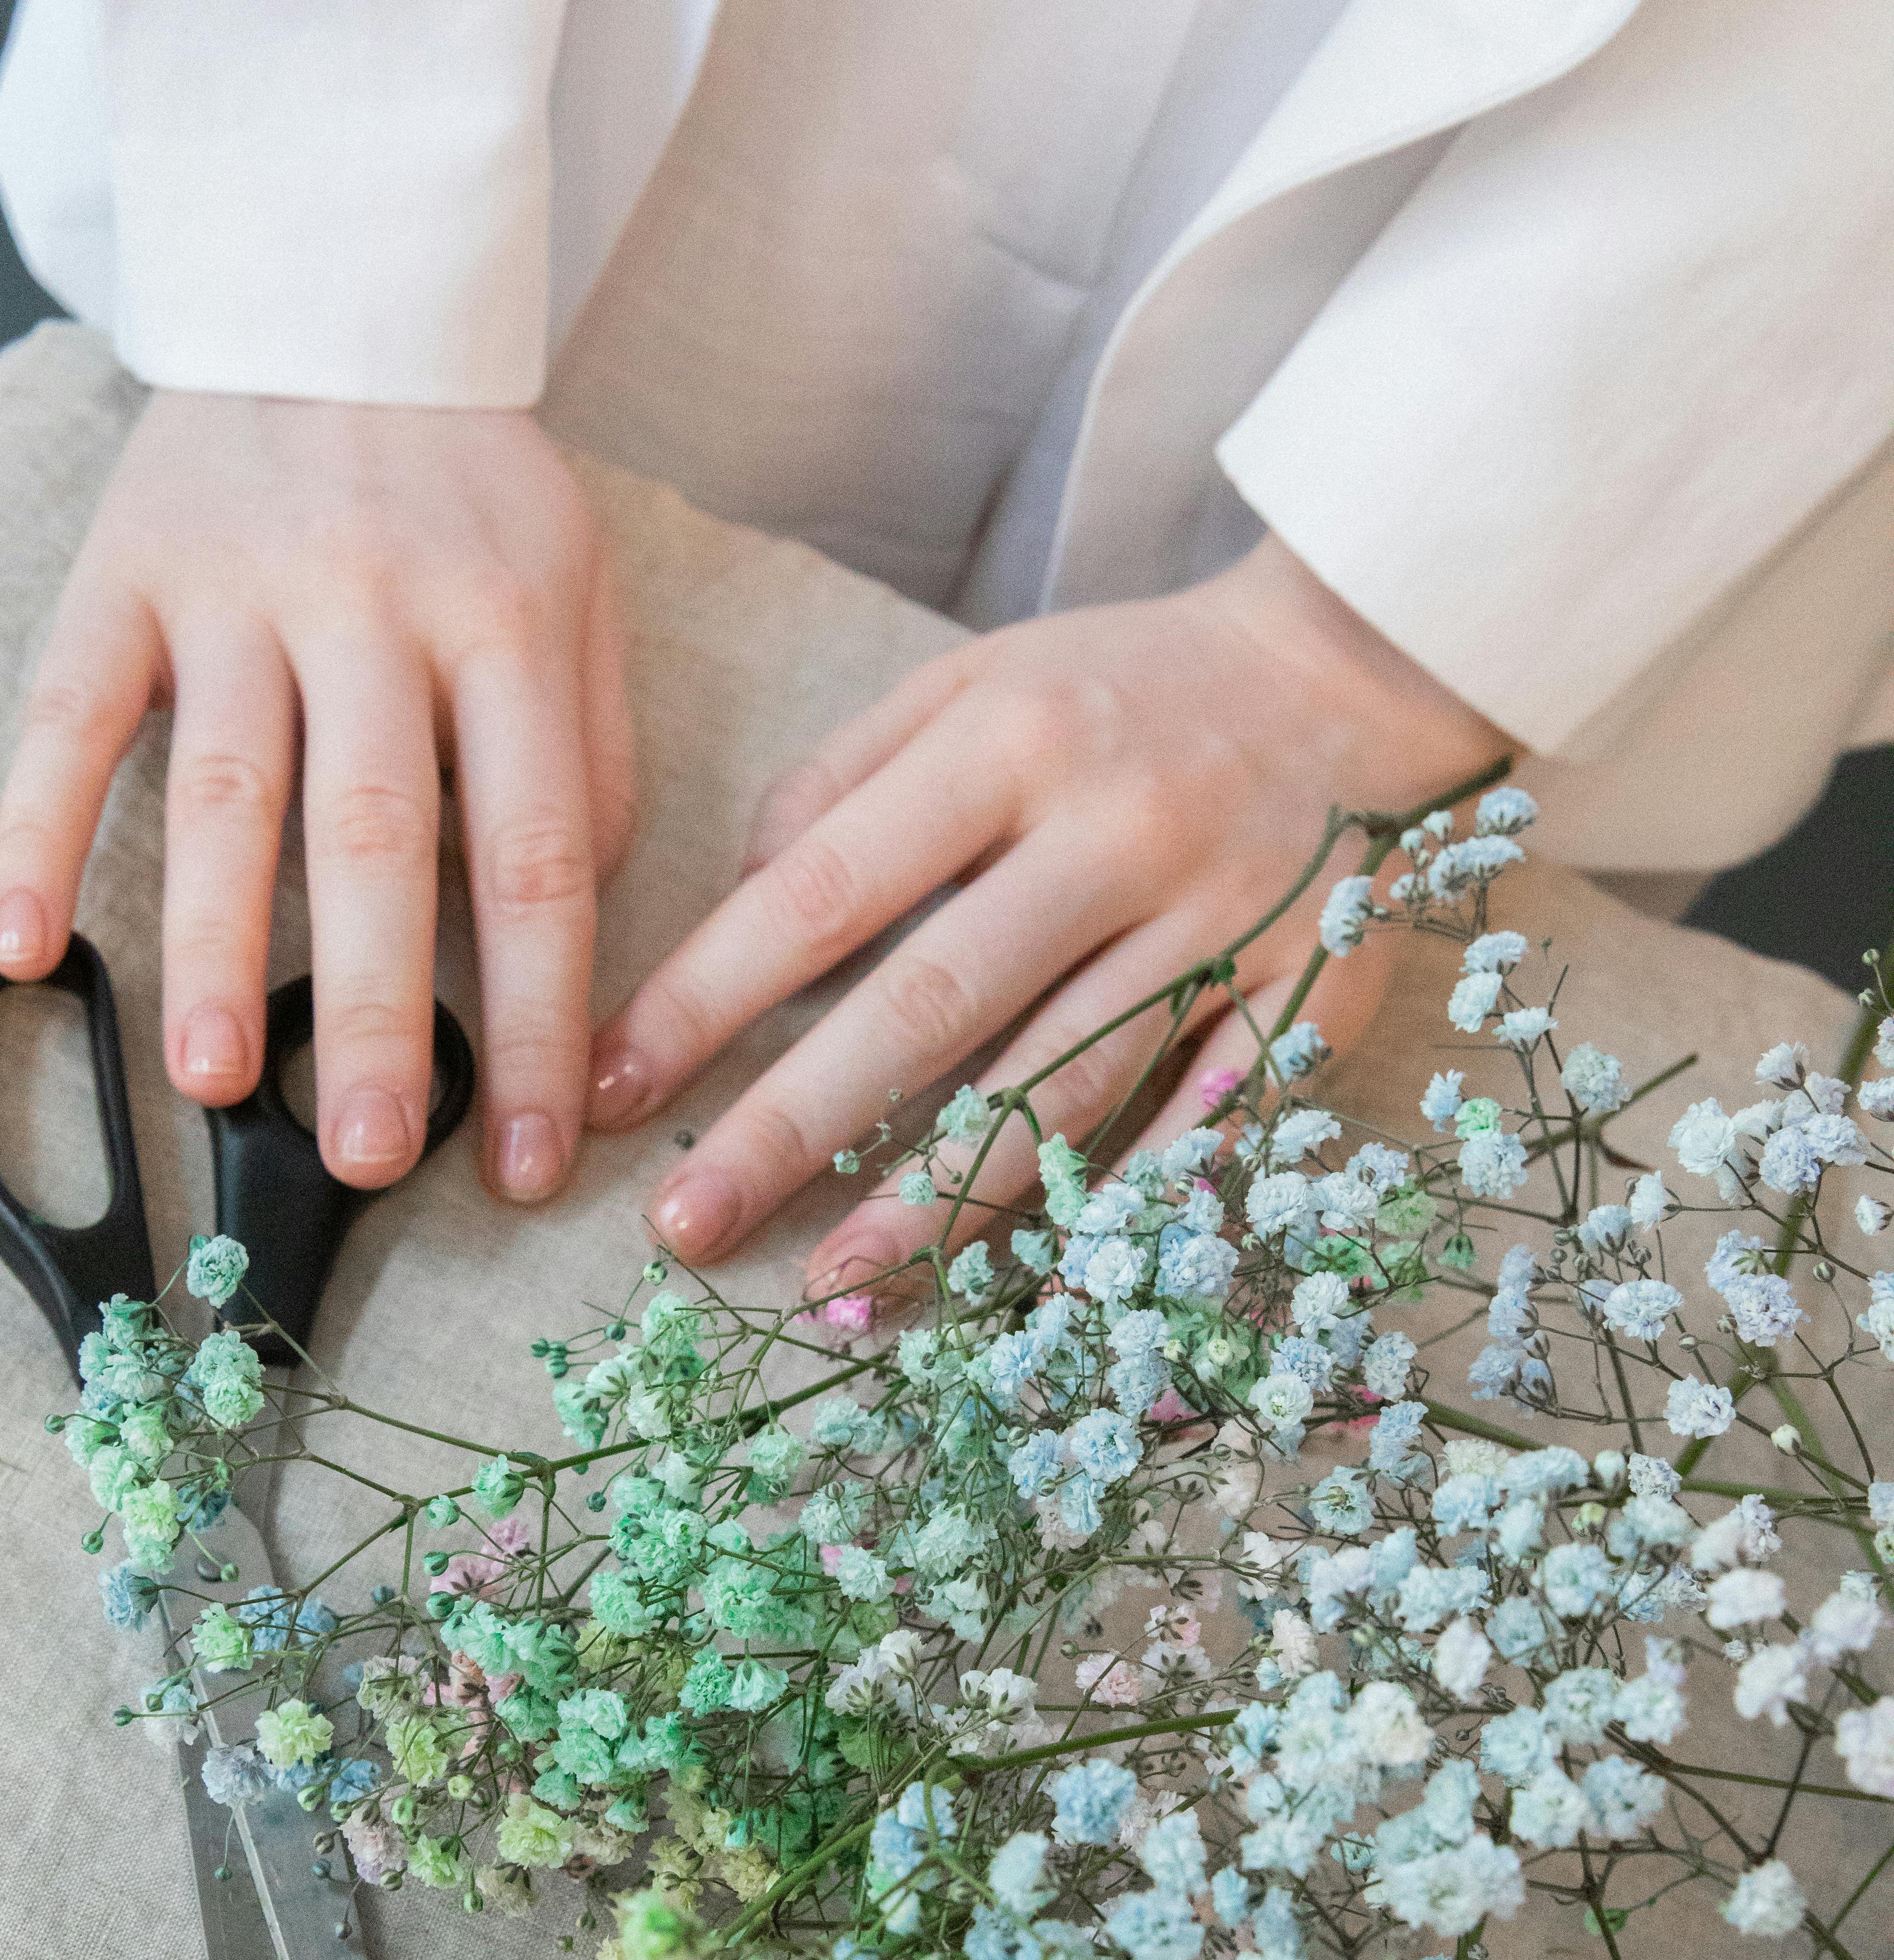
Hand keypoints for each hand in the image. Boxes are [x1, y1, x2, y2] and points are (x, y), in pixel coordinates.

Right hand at [0, 390, 632, 1198]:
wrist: (337, 297)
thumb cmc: (472, 493)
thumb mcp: (579, 598)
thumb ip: (586, 760)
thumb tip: (562, 936)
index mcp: (507, 627)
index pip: (537, 860)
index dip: (536, 1021)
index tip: (529, 1154)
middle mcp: (373, 607)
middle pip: (377, 841)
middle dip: (370, 1016)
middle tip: (366, 1157)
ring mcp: (237, 586)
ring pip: (225, 792)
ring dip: (211, 948)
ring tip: (208, 1083)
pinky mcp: (123, 569)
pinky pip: (70, 716)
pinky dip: (35, 831)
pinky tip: (22, 947)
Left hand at [586, 534, 1501, 1290]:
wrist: (1348, 669)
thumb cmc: (1125, 688)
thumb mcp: (974, 678)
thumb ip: (845, 777)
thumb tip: (744, 897)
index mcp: (1012, 739)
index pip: (826, 889)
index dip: (708, 998)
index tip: (611, 1089)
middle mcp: (1116, 832)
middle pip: (932, 1005)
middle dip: (796, 1129)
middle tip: (687, 1229)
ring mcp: (1222, 921)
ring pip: (1064, 1086)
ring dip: (940, 1202)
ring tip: (833, 1290)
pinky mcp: (1310, 992)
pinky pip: (1205, 1123)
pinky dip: (1121, 1207)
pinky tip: (1033, 1283)